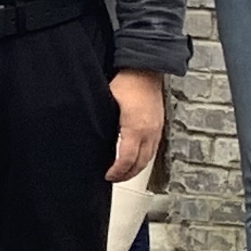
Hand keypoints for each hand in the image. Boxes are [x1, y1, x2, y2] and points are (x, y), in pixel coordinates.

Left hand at [108, 70, 166, 184]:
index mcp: (135, 128)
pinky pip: (154, 149)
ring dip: (136, 169)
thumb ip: (103, 123)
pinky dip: (144, 159)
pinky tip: (136, 159)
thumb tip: (91, 137)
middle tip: (114, 178)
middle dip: (126, 175)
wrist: (145, 71)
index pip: (127, 159)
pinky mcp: (160, 127)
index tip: (108, 175)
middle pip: (140, 164)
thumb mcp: (108, 104)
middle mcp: (149, 132)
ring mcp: (157, 130)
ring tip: (124, 173)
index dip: (117, 171)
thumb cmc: (127, 84)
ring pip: (148, 158)